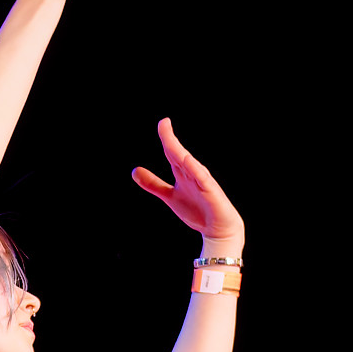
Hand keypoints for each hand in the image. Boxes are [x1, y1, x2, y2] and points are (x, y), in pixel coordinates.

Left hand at [131, 118, 244, 255]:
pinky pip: (203, 179)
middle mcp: (193, 173)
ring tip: (169, 138)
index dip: (166, 138)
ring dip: (179, 151)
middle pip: (179, 153)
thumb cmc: (197, 210)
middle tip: (163, 122)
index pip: (172, 152)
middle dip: (170, 139)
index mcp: (183, 172)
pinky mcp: (211, 192)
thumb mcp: (170, 196)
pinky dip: (195, 170)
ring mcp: (203, 181)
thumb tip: (135, 170)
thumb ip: (153, 184)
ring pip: (190, 163)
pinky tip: (187, 160)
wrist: (218, 229)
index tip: (163, 122)